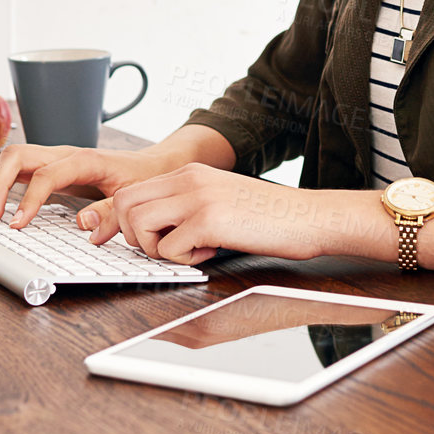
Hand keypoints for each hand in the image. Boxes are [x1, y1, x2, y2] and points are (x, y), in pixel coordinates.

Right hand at [0, 144, 174, 228]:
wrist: (152, 165)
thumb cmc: (142, 179)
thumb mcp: (133, 197)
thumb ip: (111, 211)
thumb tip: (83, 223)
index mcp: (85, 160)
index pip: (45, 174)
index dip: (28, 200)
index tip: (17, 224)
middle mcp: (65, 154)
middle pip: (18, 155)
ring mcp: (55, 159)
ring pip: (13, 158)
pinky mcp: (51, 168)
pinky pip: (19, 169)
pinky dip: (2, 184)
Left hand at [77, 165, 377, 266]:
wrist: (308, 217)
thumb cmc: (268, 216)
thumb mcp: (219, 199)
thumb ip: (185, 204)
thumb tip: (147, 228)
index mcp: (190, 173)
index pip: (132, 191)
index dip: (127, 221)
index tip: (140, 241)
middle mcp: (189, 179)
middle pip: (125, 205)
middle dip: (136, 235)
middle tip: (166, 247)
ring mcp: (198, 197)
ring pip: (139, 225)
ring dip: (156, 248)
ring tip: (189, 250)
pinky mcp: (210, 221)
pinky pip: (168, 250)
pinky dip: (185, 261)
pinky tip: (212, 252)